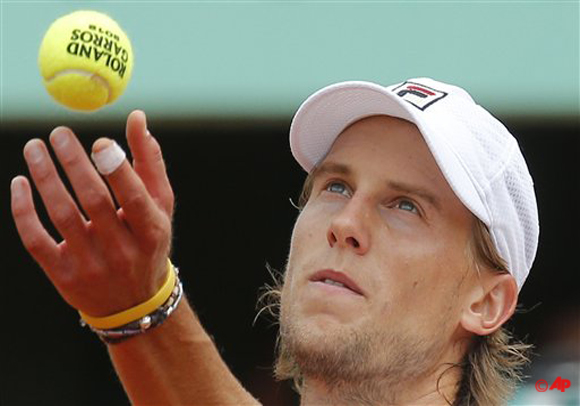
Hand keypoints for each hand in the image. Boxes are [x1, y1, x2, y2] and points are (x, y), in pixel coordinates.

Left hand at [11, 110, 174, 316]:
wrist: (133, 302)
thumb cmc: (147, 242)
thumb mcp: (159, 207)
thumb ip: (149, 163)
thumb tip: (137, 119)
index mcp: (151, 232)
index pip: (133, 197)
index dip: (116, 168)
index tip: (98, 140)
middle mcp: (123, 252)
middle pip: (93, 202)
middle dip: (74, 164)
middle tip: (58, 133)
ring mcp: (91, 266)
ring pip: (62, 216)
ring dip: (45, 177)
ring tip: (34, 147)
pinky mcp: (63, 276)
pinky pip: (36, 240)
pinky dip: (24, 210)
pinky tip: (20, 182)